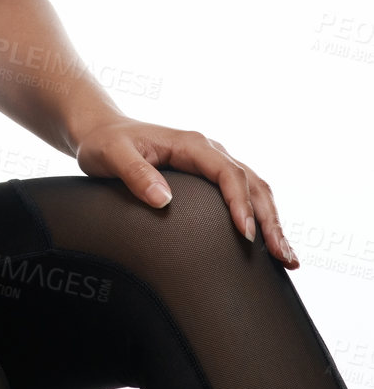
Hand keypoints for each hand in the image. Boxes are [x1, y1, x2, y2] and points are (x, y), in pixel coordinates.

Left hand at [71, 115, 298, 268]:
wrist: (102, 131)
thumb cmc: (105, 143)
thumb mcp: (112, 156)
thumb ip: (135, 174)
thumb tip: (163, 198)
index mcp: (191, 145)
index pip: (228, 174)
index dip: (240, 204)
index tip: (246, 234)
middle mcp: (208, 151)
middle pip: (252, 184)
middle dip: (270, 219)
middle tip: (281, 255)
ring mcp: (212, 163)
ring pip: (255, 190)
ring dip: (273, 221)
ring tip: (286, 257)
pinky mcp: (210, 177)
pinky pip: (244, 194)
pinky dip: (261, 217)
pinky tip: (269, 243)